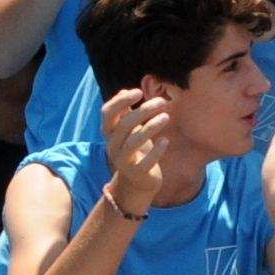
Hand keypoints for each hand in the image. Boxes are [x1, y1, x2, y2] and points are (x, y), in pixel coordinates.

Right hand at [96, 87, 176, 217]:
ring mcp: (123, 160)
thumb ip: (125, 113)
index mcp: (109, 133)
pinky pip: (145, 161)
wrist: (136, 182)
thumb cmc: (135, 151)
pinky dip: (156, 150)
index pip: (107, 113)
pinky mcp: (136, 173)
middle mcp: (113, 146)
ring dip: (151, 126)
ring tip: (166, 116)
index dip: (120, 100)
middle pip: (124, 124)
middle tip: (162, 101)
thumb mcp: (129, 131)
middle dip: (143, 110)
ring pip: (134, 141)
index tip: (139, 92)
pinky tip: (165, 141)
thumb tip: (124, 91)